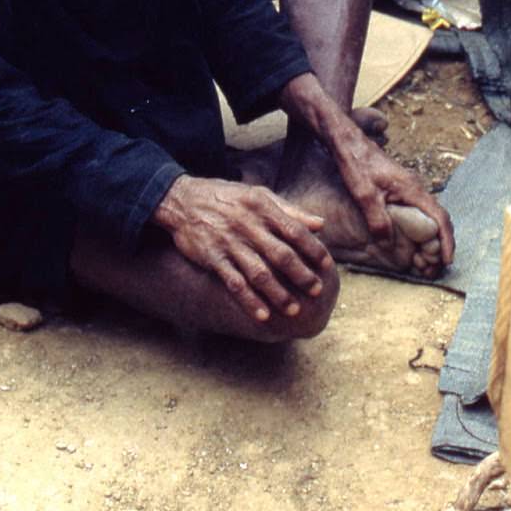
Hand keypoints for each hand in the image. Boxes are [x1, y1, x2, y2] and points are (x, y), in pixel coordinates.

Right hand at [151, 175, 332, 324]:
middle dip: (301, 275)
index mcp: (262, 207)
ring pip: (259, 273)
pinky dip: (249, 301)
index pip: (294, 231)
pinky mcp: (213, 258)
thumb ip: (290, 211)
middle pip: (280, 255)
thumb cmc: (226, 197)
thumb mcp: (258, 194)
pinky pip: (234, 283)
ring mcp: (229, 243)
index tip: (327, 265)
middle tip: (316, 291)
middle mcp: (247, 225)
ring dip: (278, 294)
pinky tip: (262, 315)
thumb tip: (320, 225)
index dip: (313, 249)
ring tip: (293, 310)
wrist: (182, 200)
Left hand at [326, 123, 454, 269]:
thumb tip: (387, 243)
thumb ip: (377, 219)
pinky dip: (422, 229)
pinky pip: (419, 211)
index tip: (447, 260)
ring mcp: (409, 188)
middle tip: (436, 266)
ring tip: (427, 259)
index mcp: (412, 189)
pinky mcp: (401, 189)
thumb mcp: (363, 194)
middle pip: (440, 218)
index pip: (439, 217)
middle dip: (442, 243)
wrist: (347, 142)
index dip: (446, 240)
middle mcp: (416, 188)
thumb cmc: (355, 163)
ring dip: (433, 237)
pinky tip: (414, 241)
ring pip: (430, 215)